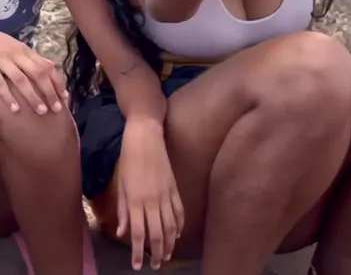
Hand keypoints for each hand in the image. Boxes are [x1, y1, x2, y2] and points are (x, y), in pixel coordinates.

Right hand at [0, 33, 67, 113]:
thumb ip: (33, 58)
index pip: (46, 67)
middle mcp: (17, 55)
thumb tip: (51, 65)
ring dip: (33, 96)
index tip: (65, 97)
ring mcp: (4, 61)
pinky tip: (16, 109)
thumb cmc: (0, 46)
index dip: (57, 82)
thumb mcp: (18, 48)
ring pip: (22, 80)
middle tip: (57, 108)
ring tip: (41, 111)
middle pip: (38, 74)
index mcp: (26, 51)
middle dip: (49, 91)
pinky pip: (1, 84)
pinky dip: (9, 97)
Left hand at [117, 116, 183, 270]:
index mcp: (136, 201)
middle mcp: (152, 201)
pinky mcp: (174, 187)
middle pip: (157, 234)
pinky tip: (178, 234)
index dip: (138, 252)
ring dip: (170, 243)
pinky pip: (179, 211)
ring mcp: (166, 194)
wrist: (146, 136)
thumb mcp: (121, 185)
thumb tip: (121, 233)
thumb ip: (122, 210)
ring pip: (171, 226)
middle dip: (156, 252)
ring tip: (167, 255)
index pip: (137, 233)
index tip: (137, 265)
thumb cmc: (129, 159)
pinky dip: (180, 225)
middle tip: (155, 265)